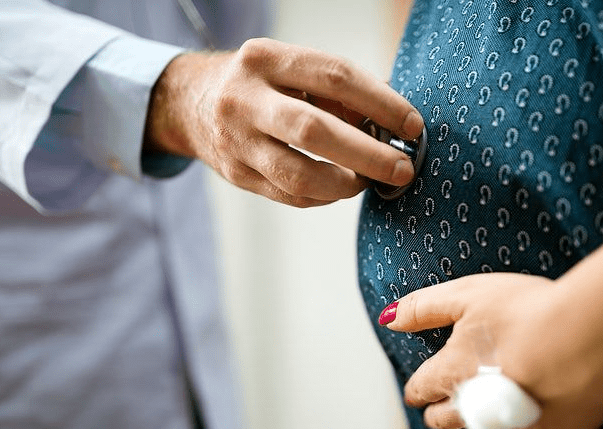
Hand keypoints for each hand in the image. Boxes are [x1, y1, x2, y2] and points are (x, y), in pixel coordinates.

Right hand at [145, 38, 422, 206]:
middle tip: (401, 169)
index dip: (381, 103)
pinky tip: (339, 188)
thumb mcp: (291, 70)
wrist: (191, 104)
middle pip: (315, 131)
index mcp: (266, 59)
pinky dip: (323, 196)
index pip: (335, 76)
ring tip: (368, 181)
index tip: (412, 126)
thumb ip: (337, 92)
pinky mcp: (236, 174)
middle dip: (368, 154)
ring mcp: (236, 140)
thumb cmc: (260, 85)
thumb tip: (392, 124)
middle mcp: (244, 98)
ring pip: (299, 174)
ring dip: (345, 184)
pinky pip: (290, 195)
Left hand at [380, 273, 602, 428]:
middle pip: (444, 417)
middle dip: (439, 415)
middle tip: (439, 416)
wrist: (589, 337)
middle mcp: (471, 407)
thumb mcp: (469, 294)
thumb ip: (424, 308)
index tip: (418, 392)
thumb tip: (388, 318)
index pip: (422, 386)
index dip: (419, 389)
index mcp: (452, 369)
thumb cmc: (530, 309)